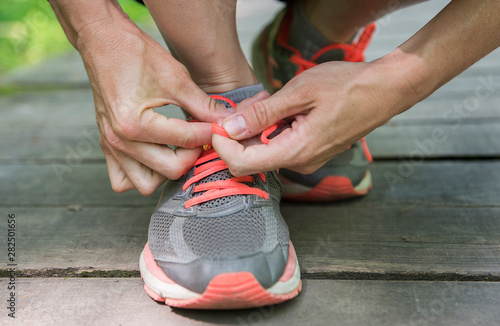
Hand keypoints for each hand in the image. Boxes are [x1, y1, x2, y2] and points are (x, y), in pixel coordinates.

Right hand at [77, 19, 228, 194]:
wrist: (104, 42)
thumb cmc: (136, 55)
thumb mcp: (176, 77)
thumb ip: (202, 104)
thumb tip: (226, 120)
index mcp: (135, 123)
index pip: (184, 140)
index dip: (209, 133)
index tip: (219, 126)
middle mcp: (119, 141)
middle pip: (170, 169)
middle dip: (191, 155)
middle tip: (199, 137)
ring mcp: (111, 146)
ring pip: (146, 184)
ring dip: (166, 171)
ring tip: (178, 148)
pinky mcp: (106, 146)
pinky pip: (123, 180)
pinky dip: (141, 174)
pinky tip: (155, 155)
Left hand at [212, 54, 414, 175]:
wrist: (385, 91)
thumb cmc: (348, 87)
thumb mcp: (300, 92)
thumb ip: (263, 113)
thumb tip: (230, 127)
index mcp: (297, 151)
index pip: (243, 163)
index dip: (222, 146)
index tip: (217, 124)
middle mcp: (300, 162)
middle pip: (252, 157)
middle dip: (240, 132)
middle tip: (247, 103)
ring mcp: (307, 159)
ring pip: (266, 149)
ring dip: (258, 126)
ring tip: (270, 99)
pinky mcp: (311, 152)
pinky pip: (281, 144)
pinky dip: (273, 127)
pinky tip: (282, 107)